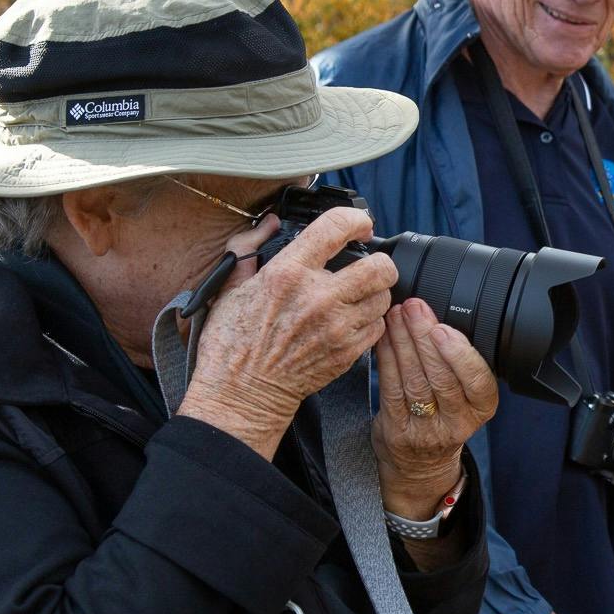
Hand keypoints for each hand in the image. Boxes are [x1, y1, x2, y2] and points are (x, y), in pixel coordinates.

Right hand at [178, 206, 394, 458]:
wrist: (241, 394)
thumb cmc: (232, 343)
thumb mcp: (230, 288)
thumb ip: (250, 248)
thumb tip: (270, 223)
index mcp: (288, 273)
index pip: (336, 227)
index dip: (356, 219)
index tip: (359, 226)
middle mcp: (318, 297)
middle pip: (380, 267)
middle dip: (378, 262)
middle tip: (367, 265)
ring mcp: (337, 327)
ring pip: (384, 297)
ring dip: (374, 293)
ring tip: (357, 296)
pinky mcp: (347, 353)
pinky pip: (378, 327)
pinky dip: (370, 321)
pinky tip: (351, 321)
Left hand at [372, 298, 497, 519]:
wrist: (420, 466)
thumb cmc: (444, 420)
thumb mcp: (467, 400)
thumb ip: (460, 367)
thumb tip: (438, 316)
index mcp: (481, 410)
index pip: (478, 382)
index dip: (460, 355)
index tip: (444, 329)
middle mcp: (456, 423)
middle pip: (441, 377)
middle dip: (425, 337)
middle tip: (414, 308)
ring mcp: (425, 429)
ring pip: (414, 381)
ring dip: (403, 342)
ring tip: (397, 315)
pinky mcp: (396, 429)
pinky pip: (391, 389)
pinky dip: (386, 359)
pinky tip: (384, 338)